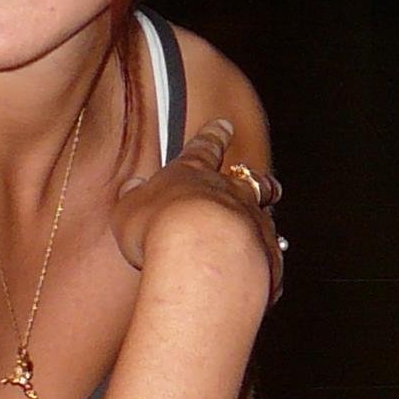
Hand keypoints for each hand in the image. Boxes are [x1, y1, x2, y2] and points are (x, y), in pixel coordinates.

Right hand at [111, 117, 284, 302]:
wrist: (202, 257)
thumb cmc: (159, 229)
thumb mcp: (129, 210)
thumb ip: (133, 197)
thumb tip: (132, 186)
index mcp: (194, 175)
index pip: (205, 147)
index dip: (213, 136)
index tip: (224, 124)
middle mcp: (231, 193)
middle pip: (250, 180)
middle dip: (254, 179)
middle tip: (261, 180)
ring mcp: (254, 222)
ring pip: (265, 216)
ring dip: (262, 220)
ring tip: (263, 225)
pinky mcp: (267, 254)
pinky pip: (268, 255)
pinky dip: (263, 260)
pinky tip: (261, 273)